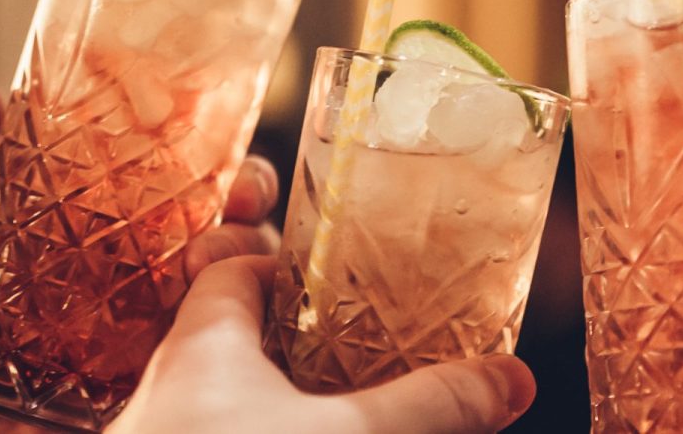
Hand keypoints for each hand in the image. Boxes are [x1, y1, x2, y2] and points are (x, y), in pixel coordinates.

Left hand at [0, 74, 282, 431]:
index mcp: (113, 231)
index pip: (196, 191)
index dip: (235, 175)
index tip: (240, 169)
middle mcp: (143, 285)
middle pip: (230, 250)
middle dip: (250, 230)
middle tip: (232, 224)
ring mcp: (145, 346)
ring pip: (225, 316)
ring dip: (238, 294)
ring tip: (202, 280)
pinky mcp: (135, 399)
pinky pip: (188, 385)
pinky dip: (207, 367)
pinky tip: (200, 351)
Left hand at [105, 255, 536, 433]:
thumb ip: (430, 405)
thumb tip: (512, 378)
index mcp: (200, 348)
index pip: (230, 272)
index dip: (285, 267)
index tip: (342, 277)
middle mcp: (170, 398)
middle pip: (233, 346)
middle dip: (299, 348)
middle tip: (366, 350)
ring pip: (230, 410)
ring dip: (286, 408)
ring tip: (353, 415)